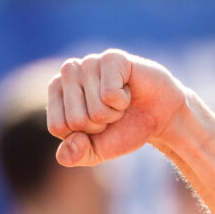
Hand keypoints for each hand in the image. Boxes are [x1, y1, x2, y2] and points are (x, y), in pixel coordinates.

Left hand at [47, 49, 187, 166]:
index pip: (58, 127)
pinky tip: (128, 90)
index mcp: (55, 93)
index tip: (95, 124)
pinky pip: (110, 94)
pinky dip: (122, 101)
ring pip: (95, 109)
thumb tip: (72, 144)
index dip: (82, 135)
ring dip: (112, 113)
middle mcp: (68, 73)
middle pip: (75, 120)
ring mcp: (89, 62)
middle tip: (110, 112)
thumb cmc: (121, 130)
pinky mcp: (111, 57)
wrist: (158, 117)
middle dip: (98, 125)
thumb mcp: (93, 152)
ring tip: (119, 102)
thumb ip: (73, 156)